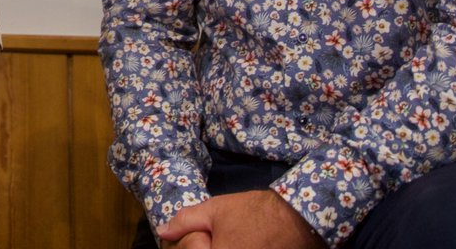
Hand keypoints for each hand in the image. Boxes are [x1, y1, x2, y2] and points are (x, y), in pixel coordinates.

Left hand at [159, 191, 323, 248]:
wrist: (293, 221)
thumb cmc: (252, 213)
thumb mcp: (214, 210)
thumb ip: (185, 222)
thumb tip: (162, 233)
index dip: (195, 248)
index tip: (202, 241)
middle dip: (206, 248)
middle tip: (215, 239)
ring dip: (221, 248)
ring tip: (231, 239)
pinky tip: (241, 244)